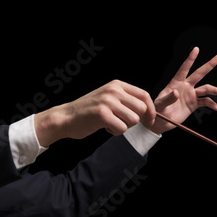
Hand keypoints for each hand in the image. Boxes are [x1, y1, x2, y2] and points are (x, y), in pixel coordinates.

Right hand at [34, 80, 155, 146]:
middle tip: (121, 122)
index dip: (151, 110)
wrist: (66, 117)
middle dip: (135, 120)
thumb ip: (125, 99)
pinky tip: (104, 127)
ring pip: (133, 120)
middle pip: (141, 109)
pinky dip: (115, 132)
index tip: (150, 120)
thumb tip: (148, 109)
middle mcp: (113, 90)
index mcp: (116, 85)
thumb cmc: (88, 111)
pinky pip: (122, 128)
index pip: (144, 95)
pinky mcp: (102, 114)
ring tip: (110, 123)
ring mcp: (107, 101)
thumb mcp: (107, 97)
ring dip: (124, 126)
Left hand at [150, 47, 216, 133]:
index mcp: (175, 83)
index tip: (196, 49)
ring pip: (206, 89)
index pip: (184, 69)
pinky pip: (205, 102)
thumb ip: (168, 98)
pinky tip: (216, 107)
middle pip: (199, 74)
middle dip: (209, 65)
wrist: (161, 122)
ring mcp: (190, 95)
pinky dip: (212, 104)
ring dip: (215, 90)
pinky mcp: (194, 104)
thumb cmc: (157, 111)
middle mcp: (185, 87)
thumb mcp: (160, 104)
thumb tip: (176, 92)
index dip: (190, 59)